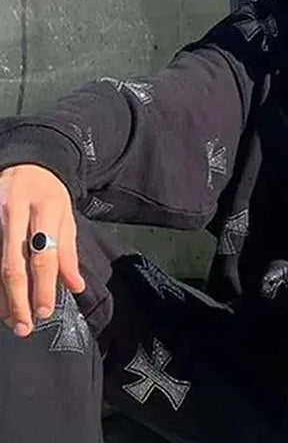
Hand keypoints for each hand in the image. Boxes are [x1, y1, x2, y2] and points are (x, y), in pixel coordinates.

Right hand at [0, 164, 84, 336]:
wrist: (26, 165)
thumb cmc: (49, 194)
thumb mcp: (66, 216)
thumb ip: (69, 252)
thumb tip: (75, 286)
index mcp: (45, 208)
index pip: (44, 255)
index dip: (44, 287)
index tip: (45, 311)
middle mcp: (15, 211)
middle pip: (13, 264)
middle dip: (19, 299)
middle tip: (25, 326)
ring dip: (2, 297)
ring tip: (12, 320)